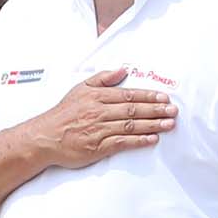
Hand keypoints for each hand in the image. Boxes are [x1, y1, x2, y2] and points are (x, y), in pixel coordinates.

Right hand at [28, 68, 178, 169]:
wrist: (44, 137)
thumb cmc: (64, 114)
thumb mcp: (80, 89)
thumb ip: (103, 78)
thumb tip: (122, 70)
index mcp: (96, 96)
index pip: (128, 95)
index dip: (148, 96)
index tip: (164, 97)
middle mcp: (99, 112)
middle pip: (132, 110)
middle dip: (155, 110)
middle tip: (173, 110)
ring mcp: (98, 130)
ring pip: (130, 126)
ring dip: (152, 125)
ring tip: (169, 124)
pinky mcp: (97, 147)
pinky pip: (121, 142)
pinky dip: (138, 140)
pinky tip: (152, 139)